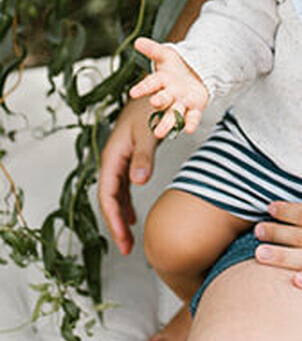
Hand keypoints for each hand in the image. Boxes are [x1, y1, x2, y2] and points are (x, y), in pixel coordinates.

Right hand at [98, 96, 158, 254]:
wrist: (154, 91)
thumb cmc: (150, 109)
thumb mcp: (148, 133)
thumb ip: (144, 158)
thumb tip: (138, 183)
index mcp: (113, 157)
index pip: (108, 195)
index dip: (114, 220)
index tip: (123, 239)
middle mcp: (113, 161)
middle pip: (109, 200)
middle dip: (116, 225)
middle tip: (127, 249)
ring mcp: (120, 161)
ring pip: (116, 196)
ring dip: (121, 217)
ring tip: (129, 240)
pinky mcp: (128, 160)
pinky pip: (123, 188)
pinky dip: (126, 204)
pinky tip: (133, 218)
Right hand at [130, 36, 208, 138]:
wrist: (198, 72)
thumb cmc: (178, 66)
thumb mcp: (167, 54)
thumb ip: (153, 49)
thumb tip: (138, 41)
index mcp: (162, 81)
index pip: (150, 84)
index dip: (143, 88)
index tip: (133, 92)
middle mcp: (170, 94)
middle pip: (162, 101)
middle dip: (158, 103)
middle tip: (154, 104)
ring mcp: (182, 102)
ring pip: (173, 114)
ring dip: (168, 123)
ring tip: (160, 133)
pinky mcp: (195, 108)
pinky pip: (192, 117)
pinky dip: (191, 123)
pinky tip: (188, 129)